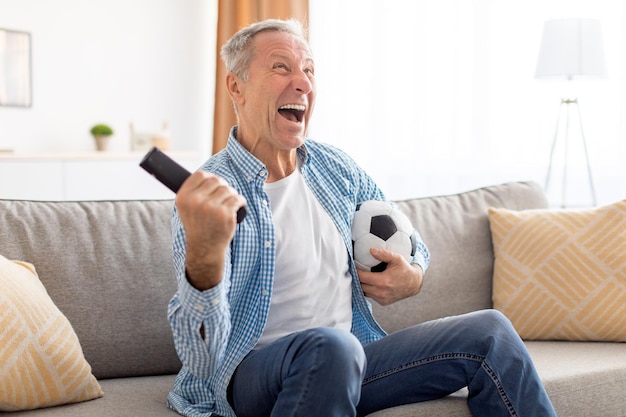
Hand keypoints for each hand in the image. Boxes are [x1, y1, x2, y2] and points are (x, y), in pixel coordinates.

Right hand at [175, 171, 246, 290]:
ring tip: (228, 204)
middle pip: (216, 180)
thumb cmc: (198, 226)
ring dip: (231, 195)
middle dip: (222, 186)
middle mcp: (196, 201)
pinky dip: (240, 201)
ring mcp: (211, 207)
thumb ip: (194, 192)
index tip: (214, 185)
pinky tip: (238, 205)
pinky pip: (237, 198)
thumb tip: (208, 176)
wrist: (205, 248)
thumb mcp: (187, 208)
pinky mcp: (225, 214)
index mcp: (184, 197)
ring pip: (228, 189)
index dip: (209, 178)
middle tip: (223, 196)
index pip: (200, 175)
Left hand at [357, 247, 423, 305]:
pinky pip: (370, 296)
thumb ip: (384, 254)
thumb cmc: (405, 270)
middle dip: (356, 278)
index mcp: (383, 281)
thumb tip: (371, 250)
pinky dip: (368, 290)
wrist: (414, 284)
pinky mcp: (383, 302)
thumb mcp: (397, 259)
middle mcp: (381, 292)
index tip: (352, 265)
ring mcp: (382, 299)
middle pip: (360, 286)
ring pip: (364, 292)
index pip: (362, 277)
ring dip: (361, 285)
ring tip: (359, 276)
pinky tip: (368, 283)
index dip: (355, 271)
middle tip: (353, 270)